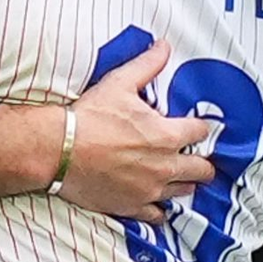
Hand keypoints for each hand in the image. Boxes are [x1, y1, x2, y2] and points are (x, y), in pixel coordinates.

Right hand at [58, 39, 213, 220]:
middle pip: (203, 170)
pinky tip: (153, 199)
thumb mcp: (119, 83)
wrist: (59, 150)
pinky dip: (159, 208)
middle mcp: (165, 166)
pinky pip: (158, 215)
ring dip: (183, 183)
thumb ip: (147, 65)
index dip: (199, 127)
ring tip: (173, 175)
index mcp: (167, 135)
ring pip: (184, 192)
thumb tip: (164, 46)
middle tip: (192, 156)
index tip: (193, 126)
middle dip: (201, 161)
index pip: (202, 132)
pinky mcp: (132, 206)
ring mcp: (150, 190)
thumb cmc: (89, 117)